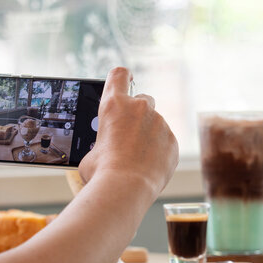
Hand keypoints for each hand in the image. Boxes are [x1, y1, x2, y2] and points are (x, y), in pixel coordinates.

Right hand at [79, 67, 177, 196]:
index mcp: (113, 105)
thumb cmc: (101, 170)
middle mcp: (139, 108)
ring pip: (155, 123)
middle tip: (128, 133)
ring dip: (148, 135)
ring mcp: (159, 123)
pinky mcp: (172, 141)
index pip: (119, 75)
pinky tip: (147, 166)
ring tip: (136, 158)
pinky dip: (158, 150)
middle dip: (137, 112)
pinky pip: (165, 141)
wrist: (126, 188)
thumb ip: (102, 142)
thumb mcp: (90, 152)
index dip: (122, 77)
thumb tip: (104, 153)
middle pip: (142, 99)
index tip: (127, 79)